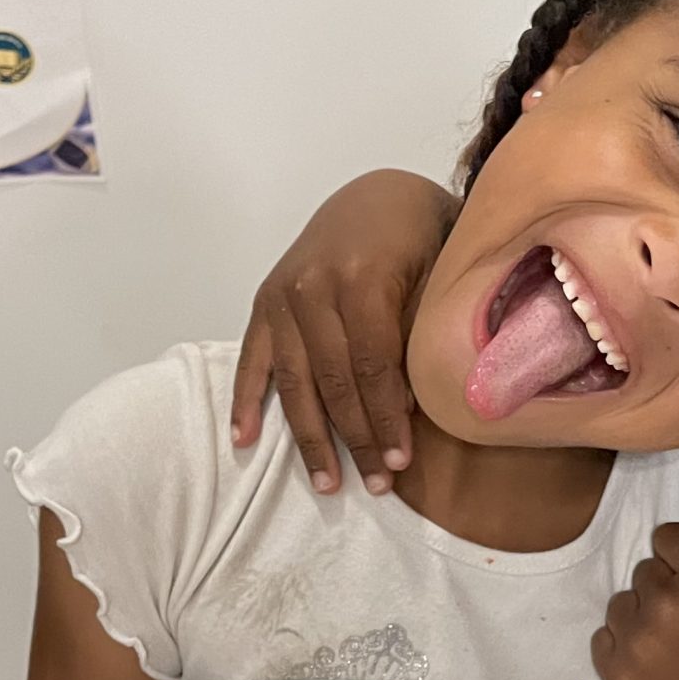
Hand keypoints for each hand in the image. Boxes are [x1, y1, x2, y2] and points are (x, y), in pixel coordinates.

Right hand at [229, 171, 457, 491]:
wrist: (378, 195)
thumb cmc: (420, 238)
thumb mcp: (435, 275)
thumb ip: (418, 334)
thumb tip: (411, 411)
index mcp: (361, 277)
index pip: (372, 366)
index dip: (385, 418)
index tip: (401, 462)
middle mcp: (313, 287)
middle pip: (334, 380)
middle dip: (356, 438)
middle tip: (377, 484)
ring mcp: (283, 295)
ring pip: (295, 380)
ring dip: (310, 437)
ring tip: (327, 484)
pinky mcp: (264, 301)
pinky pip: (252, 358)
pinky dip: (245, 400)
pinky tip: (243, 441)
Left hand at [593, 512, 678, 679]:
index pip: (669, 536)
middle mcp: (665, 601)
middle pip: (646, 569)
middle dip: (668, 587)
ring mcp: (636, 640)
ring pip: (623, 602)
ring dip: (644, 616)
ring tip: (676, 645)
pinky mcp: (617, 673)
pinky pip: (604, 637)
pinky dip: (625, 646)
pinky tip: (657, 664)